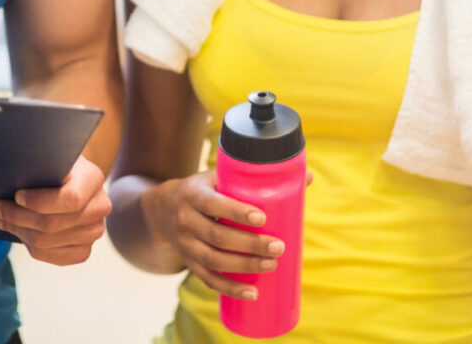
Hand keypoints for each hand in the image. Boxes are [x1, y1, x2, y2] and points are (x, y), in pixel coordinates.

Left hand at [0, 155, 111, 265]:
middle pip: (52, 224)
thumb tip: (7, 177)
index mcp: (93, 179)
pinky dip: (28, 245)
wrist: (70, 178)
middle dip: (17, 216)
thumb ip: (37, 164)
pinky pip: (50, 257)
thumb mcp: (49, 155)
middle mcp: (99, 208)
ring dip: (17, 231)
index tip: (16, 195)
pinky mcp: (83, 251)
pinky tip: (16, 230)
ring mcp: (93, 233)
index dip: (40, 201)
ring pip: (46, 242)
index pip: (70, 199)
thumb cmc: (54, 164)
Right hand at [148, 169, 305, 300]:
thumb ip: (256, 178)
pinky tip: (252, 293)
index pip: (213, 203)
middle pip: (217, 236)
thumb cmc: (204, 189)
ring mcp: (184, 243)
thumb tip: (308, 177)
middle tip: (279, 247)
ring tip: (272, 265)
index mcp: (193, 193)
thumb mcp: (219, 177)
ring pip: (213, 260)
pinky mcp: (188, 262)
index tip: (263, 218)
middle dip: (250, 244)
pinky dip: (230, 289)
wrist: (163, 209)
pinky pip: (208, 279)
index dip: (237, 212)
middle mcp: (184, 219)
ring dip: (244, 267)